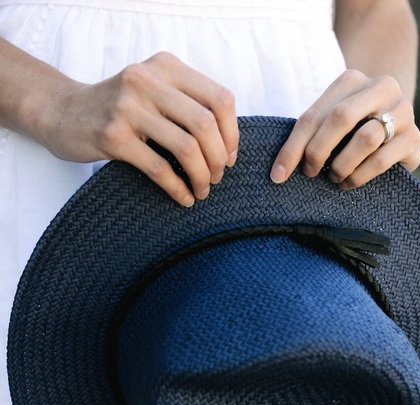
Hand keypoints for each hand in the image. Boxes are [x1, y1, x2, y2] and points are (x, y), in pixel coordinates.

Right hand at [38, 52, 237, 205]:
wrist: (62, 112)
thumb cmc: (121, 109)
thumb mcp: (156, 91)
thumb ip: (189, 106)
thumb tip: (229, 146)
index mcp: (166, 66)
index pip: (220, 99)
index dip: (232, 134)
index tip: (229, 157)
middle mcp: (147, 79)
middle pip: (206, 125)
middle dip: (218, 159)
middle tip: (217, 177)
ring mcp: (127, 106)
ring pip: (186, 148)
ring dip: (202, 176)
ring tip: (203, 190)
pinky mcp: (112, 135)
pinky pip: (160, 168)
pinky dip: (178, 189)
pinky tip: (184, 198)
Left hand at [270, 69, 419, 188]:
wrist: (398, 124)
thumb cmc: (354, 127)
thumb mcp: (331, 122)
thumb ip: (310, 135)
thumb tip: (279, 172)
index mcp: (352, 80)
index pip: (314, 115)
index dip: (292, 147)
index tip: (277, 176)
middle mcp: (381, 88)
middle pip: (341, 118)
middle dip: (318, 151)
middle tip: (310, 172)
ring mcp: (403, 111)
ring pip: (366, 139)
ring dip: (342, 165)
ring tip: (334, 177)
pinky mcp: (414, 137)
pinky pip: (381, 160)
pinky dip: (359, 176)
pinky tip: (349, 182)